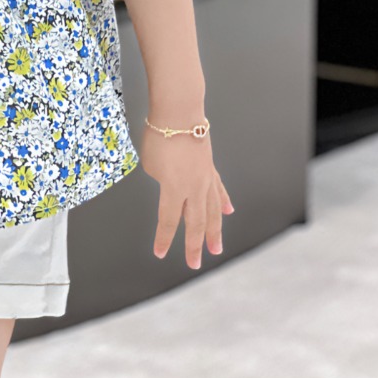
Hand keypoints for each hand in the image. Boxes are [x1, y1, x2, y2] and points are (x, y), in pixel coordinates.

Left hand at [141, 122, 233, 268]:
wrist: (180, 113)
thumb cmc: (159, 136)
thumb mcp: (150, 164)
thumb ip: (161, 180)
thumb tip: (171, 186)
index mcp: (174, 189)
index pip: (168, 220)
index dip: (164, 239)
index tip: (160, 253)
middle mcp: (194, 188)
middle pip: (196, 223)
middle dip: (194, 245)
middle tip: (195, 264)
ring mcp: (205, 178)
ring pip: (212, 211)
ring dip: (214, 231)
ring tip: (217, 248)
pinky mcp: (209, 167)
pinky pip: (218, 190)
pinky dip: (222, 202)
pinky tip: (228, 212)